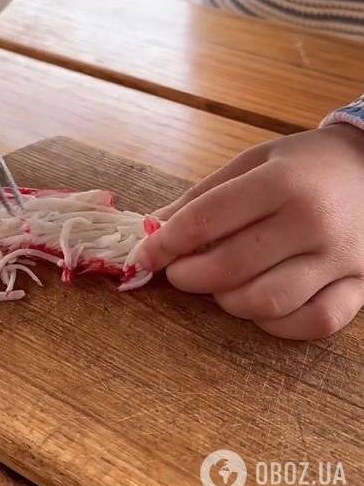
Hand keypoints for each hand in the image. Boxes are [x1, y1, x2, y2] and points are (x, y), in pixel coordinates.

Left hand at [137, 124, 363, 339]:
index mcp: (281, 182)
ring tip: (220, 284)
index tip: (143, 254)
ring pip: (266, 302)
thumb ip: (202, 196)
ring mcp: (339, 258)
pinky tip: (258, 305)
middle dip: (187, 276)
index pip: (206, 220)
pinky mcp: (360, 285)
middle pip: (229, 267)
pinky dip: (276, 324)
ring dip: (227, 301)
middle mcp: (312, 222)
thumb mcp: (252, 161)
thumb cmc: (305, 163)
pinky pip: (312, 322)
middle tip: (178, 271)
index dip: (164, 242)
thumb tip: (152, 227)